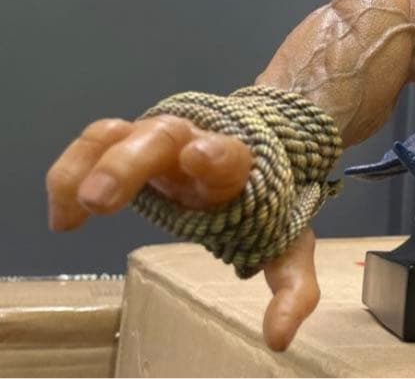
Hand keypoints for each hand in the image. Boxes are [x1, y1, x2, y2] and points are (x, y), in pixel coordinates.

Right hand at [46, 115, 319, 350]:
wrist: (264, 144)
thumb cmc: (265, 204)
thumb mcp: (287, 245)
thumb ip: (292, 288)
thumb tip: (278, 339)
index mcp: (238, 168)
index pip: (230, 155)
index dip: (215, 155)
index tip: (199, 157)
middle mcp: (195, 143)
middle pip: (161, 137)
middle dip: (129, 164)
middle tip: (101, 199)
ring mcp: (160, 138)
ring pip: (121, 133)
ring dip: (93, 164)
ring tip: (78, 207)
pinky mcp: (132, 140)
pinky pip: (95, 142)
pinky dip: (71, 171)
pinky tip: (64, 219)